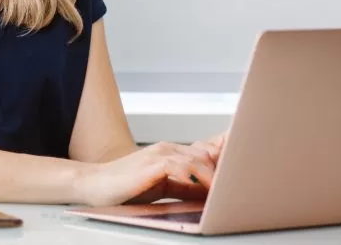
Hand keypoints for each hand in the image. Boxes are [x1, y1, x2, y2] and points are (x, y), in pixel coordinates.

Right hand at [74, 133, 227, 206]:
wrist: (96, 185)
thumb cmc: (127, 186)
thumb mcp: (162, 186)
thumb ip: (185, 185)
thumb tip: (209, 191)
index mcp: (172, 152)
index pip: (205, 149)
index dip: (225, 154)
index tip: (245, 162)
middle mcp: (168, 148)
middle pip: (207, 153)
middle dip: (225, 168)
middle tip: (240, 183)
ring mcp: (160, 154)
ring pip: (198, 159)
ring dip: (214, 175)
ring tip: (226, 190)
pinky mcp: (153, 164)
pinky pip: (181, 166)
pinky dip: (195, 176)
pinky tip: (204, 187)